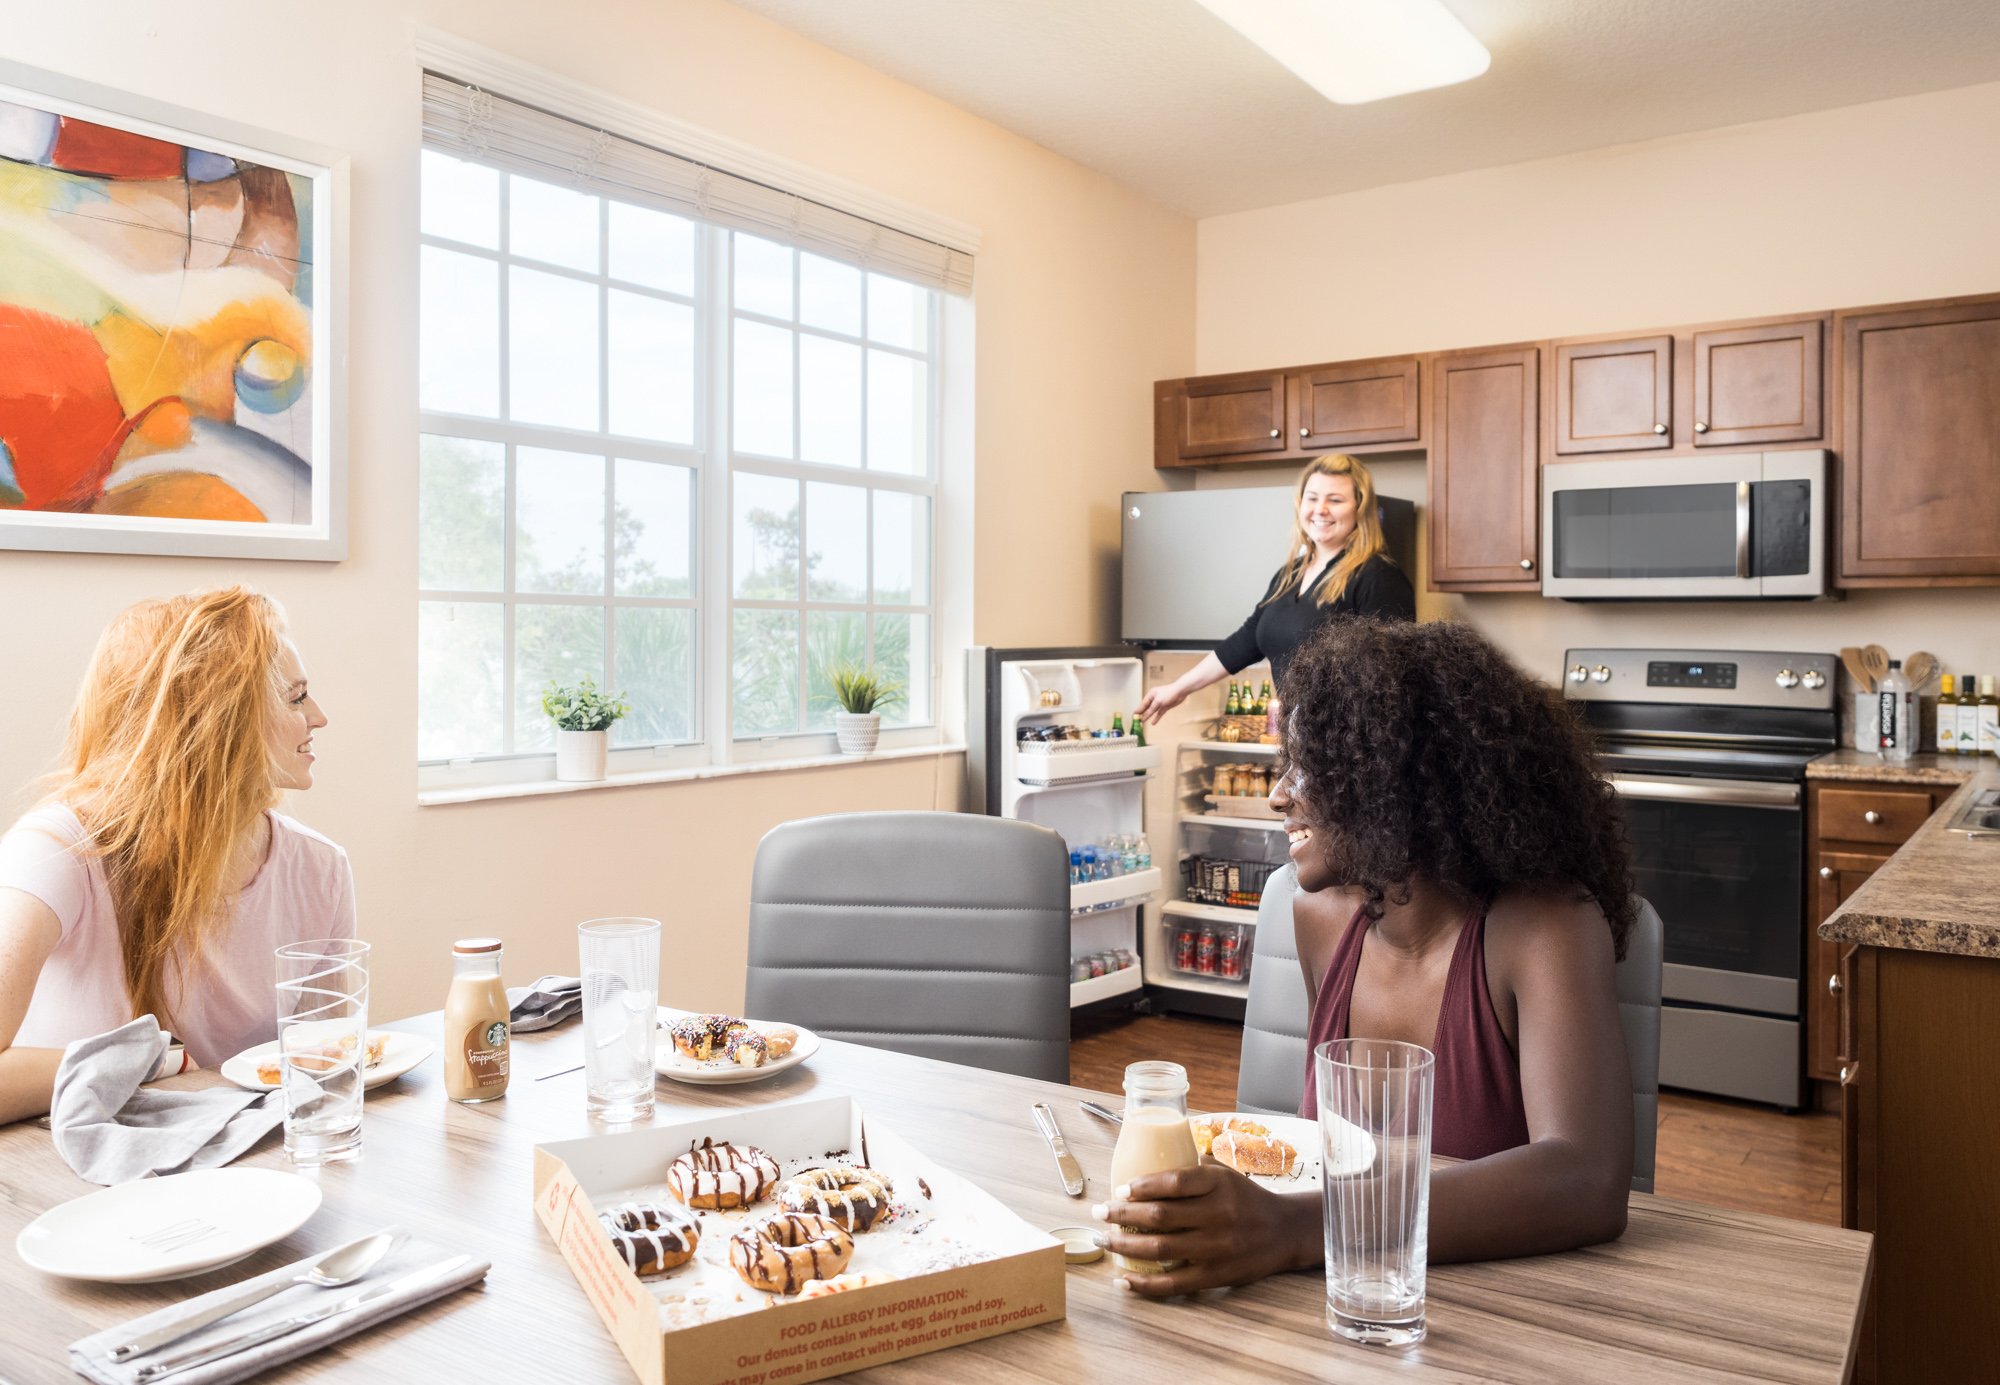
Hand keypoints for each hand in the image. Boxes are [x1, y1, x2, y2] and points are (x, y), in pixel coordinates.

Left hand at [1094, 1161, 1316, 1294]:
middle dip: (1122, 1214)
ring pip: (1161, 1248)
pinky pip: (1174, 1283)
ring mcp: (1217, 1247)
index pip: (1175, 1182)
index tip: (1118, 1188)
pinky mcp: (1216, 1275)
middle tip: (1098, 1213)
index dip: (1142, 1185)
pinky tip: (1123, 1280)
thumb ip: (1190, 1169)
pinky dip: (1145, 1284)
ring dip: (1125, 1245)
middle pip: (1161, 1216)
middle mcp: (1219, 1214)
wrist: (1284, 1232)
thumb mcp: (1224, 1173)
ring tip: (1103, 1240)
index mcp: (1219, 1184)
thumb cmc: (1245, 1198)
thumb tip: (1143, 1160)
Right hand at [1133, 682, 1186, 725]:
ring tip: (1143, 722)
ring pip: (1152, 711)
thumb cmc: (1169, 693)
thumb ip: (1150, 710)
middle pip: (1147, 708)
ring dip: (1148, 716)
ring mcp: (1160, 703)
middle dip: (1142, 714)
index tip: (1134, 716)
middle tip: (1137, 720)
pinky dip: (1156, 718)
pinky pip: (1159, 713)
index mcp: (1151, 695)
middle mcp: (1154, 699)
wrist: (1180, 692)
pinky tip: (1153, 722)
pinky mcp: (1165, 706)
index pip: (1143, 704)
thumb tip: (1143, 715)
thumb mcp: (1157, 702)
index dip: (1138, 710)